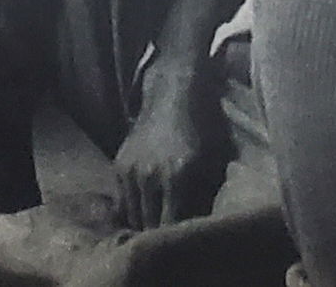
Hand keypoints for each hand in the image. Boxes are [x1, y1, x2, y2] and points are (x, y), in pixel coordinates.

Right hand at [113, 70, 225, 229]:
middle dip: (161, 239)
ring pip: (133, 220)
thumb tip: (197, 230)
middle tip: (172, 242)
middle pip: (151, 229)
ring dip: (145, 227)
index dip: (179, 242)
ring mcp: (132, 171)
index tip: (185, 247)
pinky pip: (123, 204)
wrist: (175, 88)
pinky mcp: (120, 165)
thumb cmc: (205, 127)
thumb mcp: (215, 163)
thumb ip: (205, 199)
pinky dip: (133, 213)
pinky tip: (146, 214)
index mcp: (179, 177)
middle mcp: (151, 176)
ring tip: (158, 232)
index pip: (173, 230)